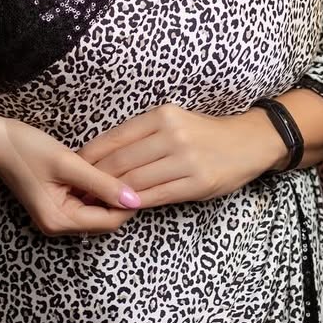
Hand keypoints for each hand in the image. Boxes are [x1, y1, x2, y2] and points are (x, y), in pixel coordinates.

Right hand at [0, 114, 143, 236]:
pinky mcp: (54, 205)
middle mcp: (57, 225)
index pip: (109, 222)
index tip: (144, 180)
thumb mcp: (68, 163)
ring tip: (122, 170)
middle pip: (103, 220)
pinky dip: (97, 191)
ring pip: (96, 212)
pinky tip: (103, 172)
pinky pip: (85, 204)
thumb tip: (135, 200)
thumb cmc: (28, 149)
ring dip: (109, 195)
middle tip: (135, 173)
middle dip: (120, 200)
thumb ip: (102, 184)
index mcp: (59, 220)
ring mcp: (55, 217)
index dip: (129, 204)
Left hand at [74, 103, 284, 209]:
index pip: (115, 138)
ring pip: (136, 182)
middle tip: (78, 191)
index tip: (73, 168)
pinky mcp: (197, 183)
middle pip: (121, 162)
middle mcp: (172, 134)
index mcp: (162, 115)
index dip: (90, 156)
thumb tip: (103, 155)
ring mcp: (186, 159)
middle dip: (95, 180)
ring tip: (95, 202)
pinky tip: (125, 206)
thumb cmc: (204, 133)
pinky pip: (157, 196)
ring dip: (112, 195)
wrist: (249, 142)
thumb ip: (142, 136)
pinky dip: (136, 203)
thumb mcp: (173, 121)